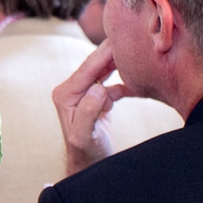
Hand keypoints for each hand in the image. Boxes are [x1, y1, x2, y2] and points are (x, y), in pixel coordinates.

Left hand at [52, 39, 131, 175]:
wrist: (89, 168)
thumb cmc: (86, 154)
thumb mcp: (84, 135)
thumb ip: (88, 112)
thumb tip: (98, 88)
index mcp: (65, 94)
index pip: (87, 68)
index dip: (104, 52)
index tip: (119, 37)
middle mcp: (72, 91)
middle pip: (94, 65)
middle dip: (112, 50)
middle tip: (131, 34)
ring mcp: (83, 94)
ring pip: (103, 72)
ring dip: (118, 61)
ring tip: (135, 47)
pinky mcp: (96, 100)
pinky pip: (111, 84)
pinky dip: (124, 81)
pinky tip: (137, 78)